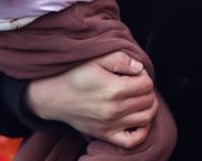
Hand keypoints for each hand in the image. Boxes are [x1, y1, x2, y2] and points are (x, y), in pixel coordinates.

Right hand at [24, 51, 157, 148]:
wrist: (52, 96)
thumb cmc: (74, 75)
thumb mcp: (97, 59)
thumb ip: (121, 59)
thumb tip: (139, 68)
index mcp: (114, 89)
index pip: (147, 84)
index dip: (144, 76)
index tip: (134, 74)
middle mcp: (114, 110)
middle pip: (148, 101)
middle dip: (146, 90)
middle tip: (135, 84)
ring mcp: (110, 125)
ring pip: (146, 119)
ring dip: (148, 107)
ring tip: (137, 98)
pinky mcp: (104, 135)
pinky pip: (132, 141)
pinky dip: (141, 131)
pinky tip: (136, 119)